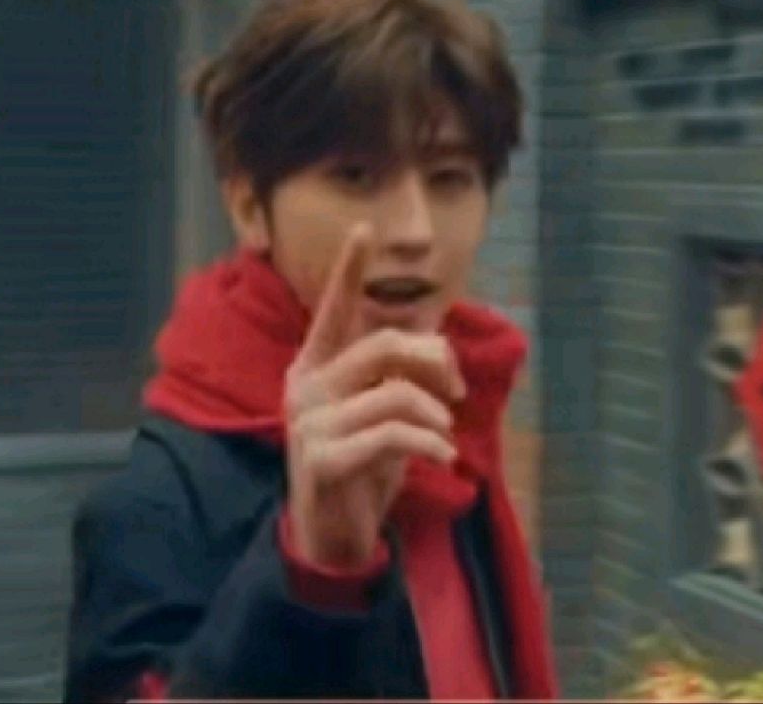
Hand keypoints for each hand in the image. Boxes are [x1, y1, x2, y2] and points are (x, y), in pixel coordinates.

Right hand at [284, 223, 465, 569]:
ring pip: (394, 392)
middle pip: (384, 345)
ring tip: (445, 436)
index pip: (334, 310)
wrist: (332, 535)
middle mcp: (306, 384)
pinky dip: (429, 445)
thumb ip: (397, 375)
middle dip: (435, 361)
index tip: (364, 227)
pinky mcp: (322, 459)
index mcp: (317, 365)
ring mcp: (309, 421)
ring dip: (434, 414)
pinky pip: (391, 434)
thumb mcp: (381, 411)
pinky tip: (443, 459)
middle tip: (456, 392)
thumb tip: (437, 342)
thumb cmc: (362, 463)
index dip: (348, 269)